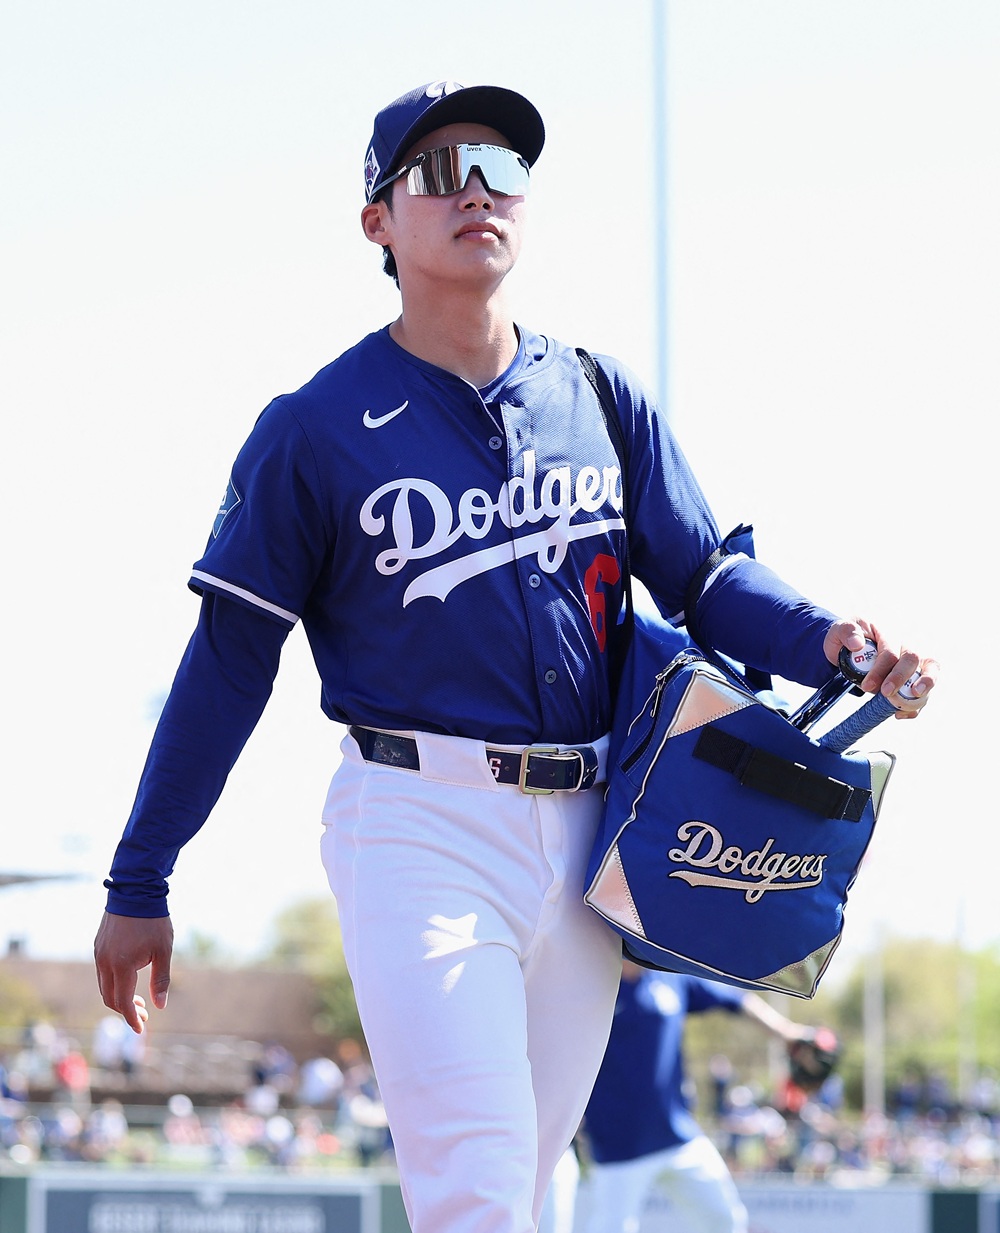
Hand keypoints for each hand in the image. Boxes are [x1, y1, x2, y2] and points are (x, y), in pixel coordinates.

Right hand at [94, 911, 173, 1032]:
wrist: (135, 891)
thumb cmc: (153, 921)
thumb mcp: (163, 951)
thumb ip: (160, 980)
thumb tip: (160, 1006)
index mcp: (121, 966)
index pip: (123, 1003)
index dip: (132, 1019)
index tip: (141, 1029)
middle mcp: (104, 963)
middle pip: (110, 998)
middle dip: (126, 1010)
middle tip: (144, 1013)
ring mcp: (98, 954)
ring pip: (104, 986)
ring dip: (119, 997)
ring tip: (138, 999)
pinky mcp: (98, 946)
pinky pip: (102, 972)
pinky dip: (113, 983)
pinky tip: (129, 979)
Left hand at [823, 618, 937, 718]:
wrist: (850, 647)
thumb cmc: (848, 637)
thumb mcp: (840, 630)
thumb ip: (846, 632)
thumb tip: (857, 644)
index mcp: (888, 633)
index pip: (889, 652)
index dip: (880, 671)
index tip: (866, 686)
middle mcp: (905, 645)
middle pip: (913, 660)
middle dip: (900, 679)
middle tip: (885, 693)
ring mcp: (914, 661)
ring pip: (929, 673)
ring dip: (918, 692)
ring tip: (900, 707)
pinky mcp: (916, 677)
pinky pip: (925, 690)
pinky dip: (915, 706)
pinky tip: (900, 714)